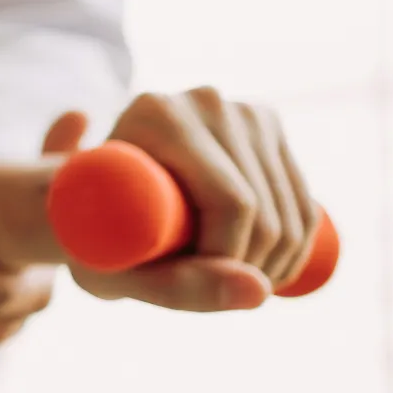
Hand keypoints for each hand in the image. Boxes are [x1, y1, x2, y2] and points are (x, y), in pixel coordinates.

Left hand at [63, 88, 318, 311]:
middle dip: (249, 268)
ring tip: (228, 285)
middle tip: (209, 292)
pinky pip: (303, 201)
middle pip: (262, 208)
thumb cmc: (89, 235)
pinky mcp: (267, 125)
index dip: (226, 260)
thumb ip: (178, 288)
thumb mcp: (114, 273)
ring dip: (274, 267)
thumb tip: (260, 292)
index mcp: (155, 115)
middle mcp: (203, 101)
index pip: (229, 202)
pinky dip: (295, 249)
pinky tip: (266, 271)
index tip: (193, 285)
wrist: (94, 196)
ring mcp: (241, 110)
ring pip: (290, 211)